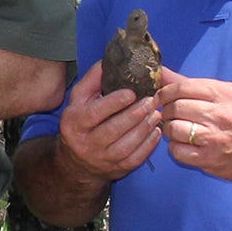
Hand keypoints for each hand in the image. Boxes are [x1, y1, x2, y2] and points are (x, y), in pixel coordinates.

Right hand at [50, 59, 162, 183]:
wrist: (76, 163)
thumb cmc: (81, 123)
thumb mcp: (78, 100)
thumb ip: (92, 80)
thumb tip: (110, 60)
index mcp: (75, 123)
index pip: (95, 113)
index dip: (114, 103)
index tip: (131, 93)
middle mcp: (86, 143)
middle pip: (113, 130)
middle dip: (135, 115)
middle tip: (151, 101)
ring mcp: (102, 159)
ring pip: (126, 146)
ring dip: (144, 129)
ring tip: (156, 114)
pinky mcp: (117, 169)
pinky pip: (135, 159)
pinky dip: (148, 145)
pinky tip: (156, 131)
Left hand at [159, 75, 231, 182]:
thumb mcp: (226, 94)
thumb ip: (191, 84)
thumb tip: (161, 73)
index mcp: (225, 93)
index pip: (183, 87)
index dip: (165, 92)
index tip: (160, 97)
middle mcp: (221, 114)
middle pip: (176, 108)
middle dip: (166, 111)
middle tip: (168, 115)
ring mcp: (215, 138)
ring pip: (173, 129)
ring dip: (169, 129)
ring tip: (176, 130)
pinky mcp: (210, 159)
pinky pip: (177, 150)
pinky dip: (175, 147)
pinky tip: (184, 145)